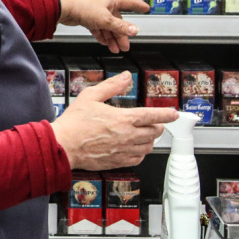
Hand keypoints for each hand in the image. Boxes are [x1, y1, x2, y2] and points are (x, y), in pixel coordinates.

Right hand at [50, 73, 178, 170]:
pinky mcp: (118, 161)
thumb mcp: (91, 96)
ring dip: (150, 139)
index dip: (166, 114)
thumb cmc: (74, 122)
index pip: (153, 116)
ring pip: (149, 146)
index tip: (173, 113)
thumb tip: (126, 77)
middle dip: (158, 126)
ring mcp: (124, 151)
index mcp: (123, 118)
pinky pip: (139, 159)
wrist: (64, 145)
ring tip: (145, 134)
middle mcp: (127, 136)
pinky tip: (135, 147)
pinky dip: (141, 152)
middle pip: (155, 132)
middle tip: (155, 122)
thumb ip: (112, 85)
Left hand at [58, 0, 149, 52]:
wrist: (63, 8)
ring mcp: (95, 10)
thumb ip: (121, 27)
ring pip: (107, 25)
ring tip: (115, 50)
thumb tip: (136, 30)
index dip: (138, 6)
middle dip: (121, 34)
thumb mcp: (106, 19)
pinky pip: (98, 27)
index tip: (146, 8)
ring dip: (111, 38)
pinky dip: (101, 35)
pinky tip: (103, 43)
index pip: (130, 2)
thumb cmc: (84, 7)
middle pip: (118, 20)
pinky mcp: (87, 17)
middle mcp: (105, 4)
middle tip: (125, 47)